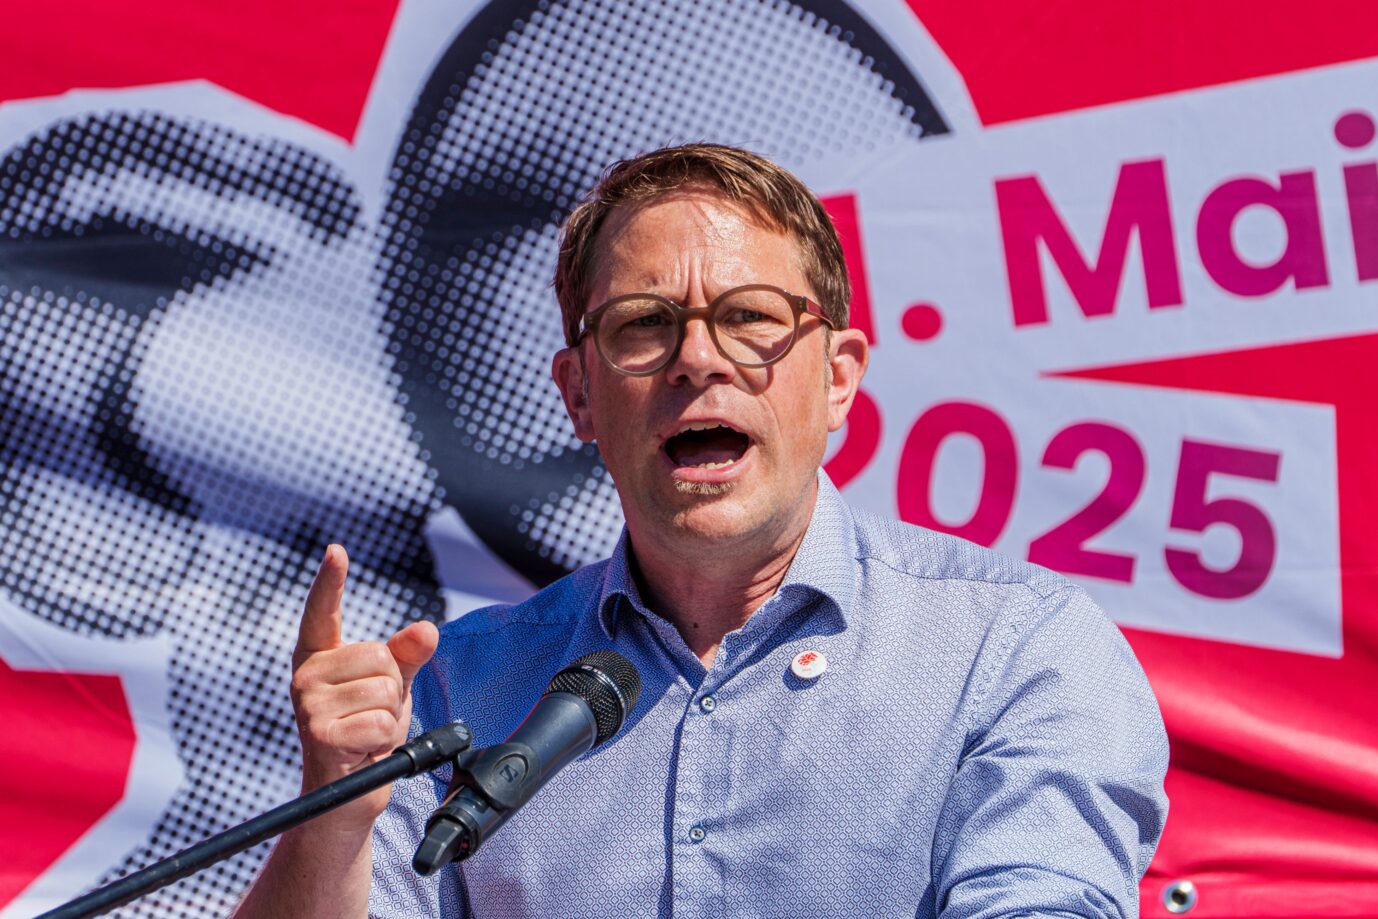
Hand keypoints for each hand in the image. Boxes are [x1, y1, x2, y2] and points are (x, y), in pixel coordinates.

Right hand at [290, 545, 438, 827]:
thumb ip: (407, 655)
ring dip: (388, 717)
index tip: (337, 550)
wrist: (347, 796)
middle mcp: (306, 676)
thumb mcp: (391, 687)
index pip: (322, 611)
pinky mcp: (320, 735)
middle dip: (391, 688)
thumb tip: (426, 629)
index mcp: (319, 657)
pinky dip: (385, 741)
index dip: (330, 580)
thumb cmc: (366, 734)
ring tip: (365, 734)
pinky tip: (362, 752)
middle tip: (370, 715)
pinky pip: (382, 722)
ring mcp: (308, 705)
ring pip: (385, 690)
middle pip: (380, 656)